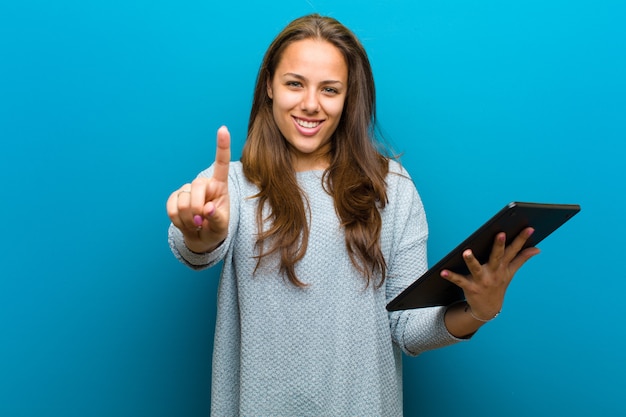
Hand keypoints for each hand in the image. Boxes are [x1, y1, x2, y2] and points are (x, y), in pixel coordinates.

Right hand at [166, 126, 230, 252]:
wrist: (201, 237)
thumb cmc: (216, 229)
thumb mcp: (222, 227)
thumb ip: (218, 218)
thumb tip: (209, 208)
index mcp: (219, 186)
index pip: (221, 164)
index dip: (222, 147)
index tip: (223, 129)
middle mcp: (203, 184)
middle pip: (197, 186)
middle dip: (197, 208)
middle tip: (201, 222)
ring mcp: (187, 189)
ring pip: (183, 201)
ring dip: (188, 219)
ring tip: (196, 224)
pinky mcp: (174, 198)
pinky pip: (171, 209)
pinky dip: (178, 221)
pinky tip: (185, 223)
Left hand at [440, 227, 539, 320]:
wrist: (488, 308)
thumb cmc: (497, 284)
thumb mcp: (510, 272)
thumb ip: (522, 259)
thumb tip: (537, 249)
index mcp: (503, 266)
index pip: (515, 250)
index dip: (522, 239)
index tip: (529, 228)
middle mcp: (494, 272)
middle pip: (497, 257)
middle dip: (499, 246)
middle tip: (500, 233)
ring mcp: (482, 281)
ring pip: (476, 268)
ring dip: (471, 261)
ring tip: (466, 252)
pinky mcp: (470, 287)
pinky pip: (459, 281)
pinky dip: (451, 276)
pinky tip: (443, 271)